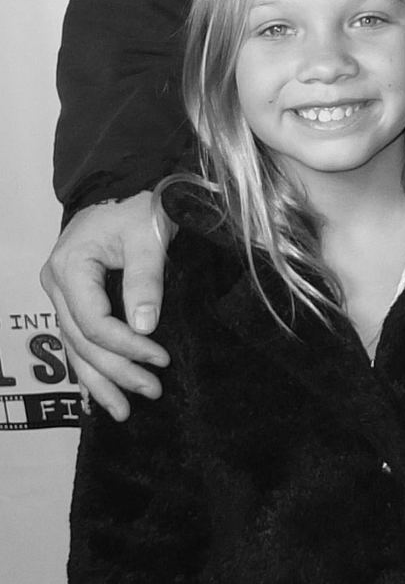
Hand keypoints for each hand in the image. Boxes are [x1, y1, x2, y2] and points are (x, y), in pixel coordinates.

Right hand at [40, 192, 174, 420]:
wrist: (127, 181)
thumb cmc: (139, 203)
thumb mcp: (148, 236)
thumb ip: (146, 281)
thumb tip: (143, 328)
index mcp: (70, 268)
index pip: (95, 322)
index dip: (127, 346)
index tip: (161, 358)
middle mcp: (57, 284)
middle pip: (83, 341)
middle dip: (116, 371)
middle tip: (150, 393)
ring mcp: (61, 293)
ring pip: (76, 346)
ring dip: (100, 379)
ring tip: (124, 410)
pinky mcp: (74, 297)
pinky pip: (77, 339)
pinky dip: (89, 366)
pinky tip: (97, 395)